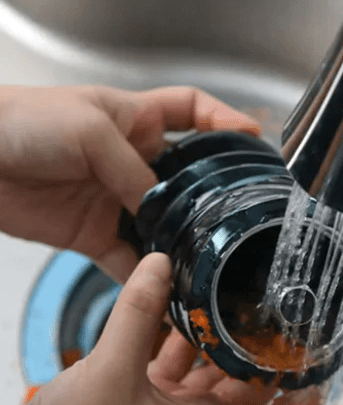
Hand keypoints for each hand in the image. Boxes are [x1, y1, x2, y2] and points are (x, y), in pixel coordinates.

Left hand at [0, 85, 260, 281]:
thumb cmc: (20, 122)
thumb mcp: (90, 131)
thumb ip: (134, 171)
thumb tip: (160, 211)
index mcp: (136, 119)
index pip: (194, 112)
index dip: (226, 121)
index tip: (256, 142)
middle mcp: (131, 159)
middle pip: (188, 179)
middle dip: (215, 197)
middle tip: (241, 216)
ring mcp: (114, 199)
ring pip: (165, 226)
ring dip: (184, 244)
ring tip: (210, 261)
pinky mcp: (91, 235)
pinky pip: (129, 262)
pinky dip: (147, 280)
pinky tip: (166, 292)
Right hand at [0, 253, 322, 404]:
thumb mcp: (111, 369)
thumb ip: (138, 314)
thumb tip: (162, 263)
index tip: (322, 373)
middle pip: (243, 395)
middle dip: (261, 362)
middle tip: (277, 319)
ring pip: (205, 380)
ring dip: (217, 348)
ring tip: (231, 307)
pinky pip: (169, 373)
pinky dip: (176, 347)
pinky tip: (173, 314)